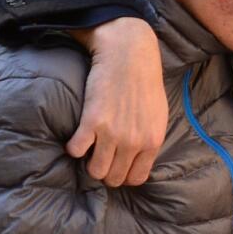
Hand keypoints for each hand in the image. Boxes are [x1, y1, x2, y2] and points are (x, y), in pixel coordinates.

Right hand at [66, 16, 166, 186]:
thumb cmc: (145, 83)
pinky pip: (76, 151)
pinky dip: (73, 147)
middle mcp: (134, 141)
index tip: (117, 166)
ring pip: (95, 171)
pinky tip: (78, 137)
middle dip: (106, 171)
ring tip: (90, 149)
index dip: (125, 175)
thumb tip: (139, 161)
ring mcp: (113, 133)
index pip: (136, 178)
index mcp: (153, 140)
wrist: (130, 55)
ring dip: (90, 163)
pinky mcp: (92, 122)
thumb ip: (149, 139)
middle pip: (114, 178)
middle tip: (101, 157)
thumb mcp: (158, 115)